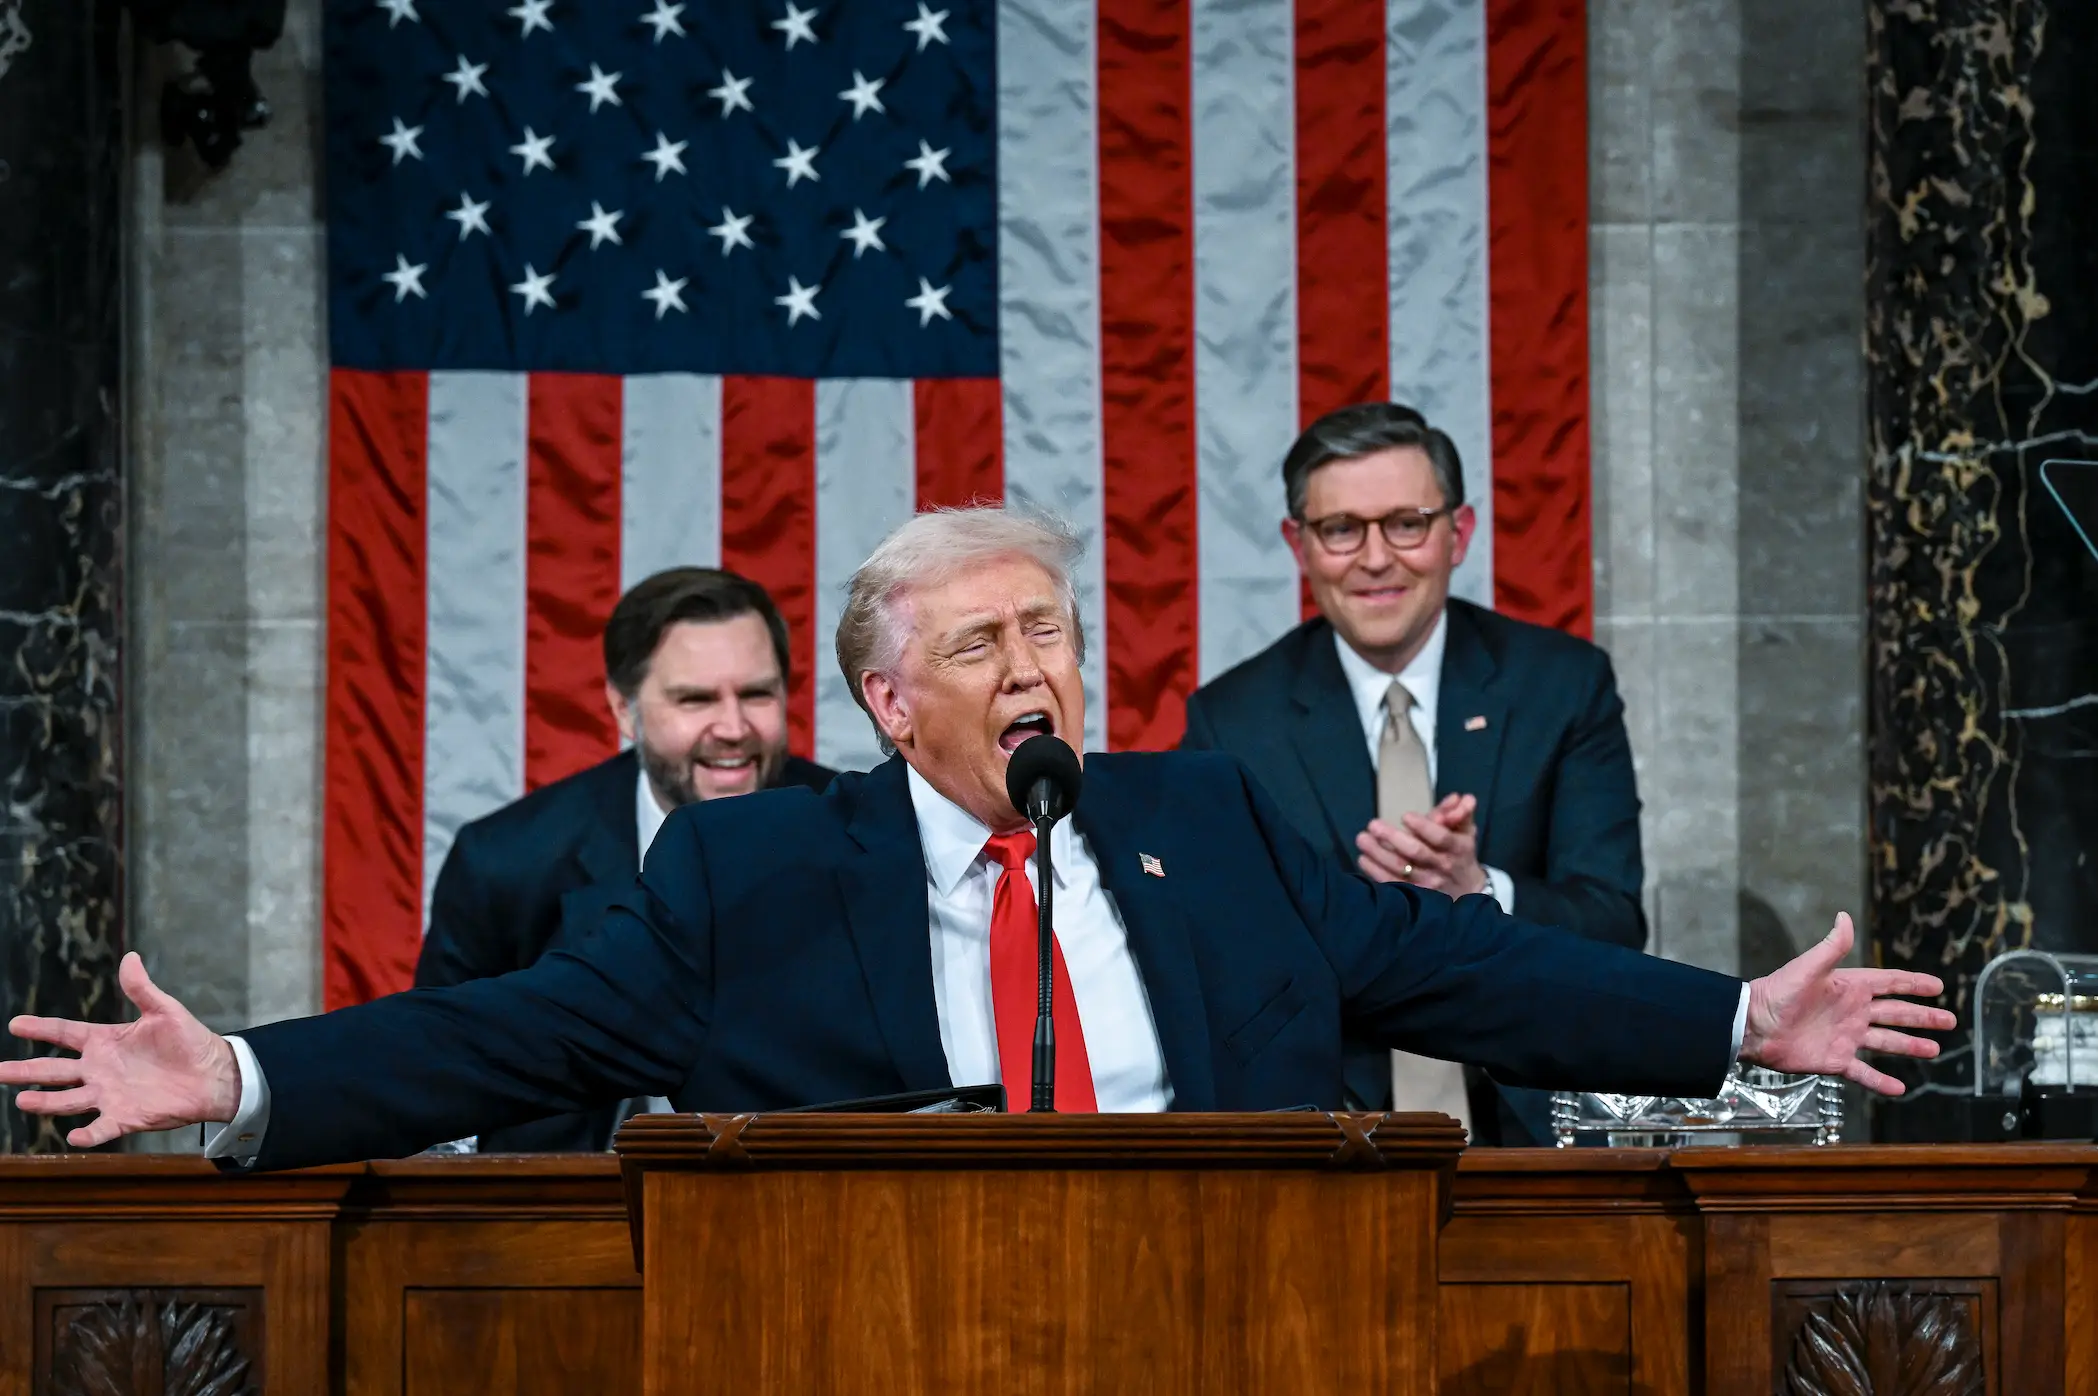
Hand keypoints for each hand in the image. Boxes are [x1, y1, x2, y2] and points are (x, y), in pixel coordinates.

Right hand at [1, 953, 239, 1146]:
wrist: (213, 1074)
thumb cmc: (188, 1041)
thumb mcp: (165, 1010)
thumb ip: (142, 989)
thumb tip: (129, 957)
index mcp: (105, 1041)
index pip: (65, 1034)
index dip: (41, 1028)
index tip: (15, 1024)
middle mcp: (99, 1069)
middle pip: (54, 1070)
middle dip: (24, 1070)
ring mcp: (109, 1094)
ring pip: (68, 1100)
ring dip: (46, 1101)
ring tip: (22, 1100)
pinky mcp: (126, 1117)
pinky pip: (102, 1127)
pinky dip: (88, 1133)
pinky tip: (73, 1136)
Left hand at [1355, 794, 1488, 894]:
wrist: (1466, 890)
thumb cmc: (1460, 853)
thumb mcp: (1465, 831)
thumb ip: (1461, 812)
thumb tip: (1463, 798)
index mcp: (1457, 848)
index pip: (1441, 838)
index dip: (1424, 827)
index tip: (1405, 816)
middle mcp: (1442, 866)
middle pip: (1416, 852)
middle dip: (1393, 837)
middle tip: (1374, 824)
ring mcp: (1428, 884)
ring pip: (1400, 869)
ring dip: (1378, 853)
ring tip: (1363, 838)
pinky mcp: (1414, 895)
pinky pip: (1392, 884)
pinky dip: (1375, 872)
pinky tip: (1363, 858)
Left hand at [1739, 914, 1955, 1094]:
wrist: (1753, 1026)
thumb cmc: (1778, 993)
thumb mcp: (1808, 967)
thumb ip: (1831, 946)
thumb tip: (1844, 915)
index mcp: (1849, 987)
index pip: (1890, 983)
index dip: (1914, 984)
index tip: (1938, 986)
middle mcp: (1852, 1012)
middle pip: (1896, 1013)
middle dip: (1923, 1017)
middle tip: (1950, 1021)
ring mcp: (1846, 1037)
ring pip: (1887, 1042)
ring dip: (1910, 1046)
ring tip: (1934, 1050)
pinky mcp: (1835, 1060)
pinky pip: (1864, 1073)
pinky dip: (1881, 1082)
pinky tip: (1900, 1088)